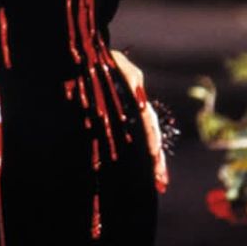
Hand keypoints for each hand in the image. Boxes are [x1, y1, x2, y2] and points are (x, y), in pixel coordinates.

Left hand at [110, 49, 168, 193]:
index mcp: (137, 100)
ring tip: (159, 184)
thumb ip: (131, 78)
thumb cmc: (102, 60)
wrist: (85, 61)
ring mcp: (128, 120)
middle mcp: (135, 112)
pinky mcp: (116, 126)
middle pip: (150, 138)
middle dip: (156, 161)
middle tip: (161, 182)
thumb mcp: (117, 64)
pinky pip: (131, 144)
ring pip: (143, 144)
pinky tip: (144, 176)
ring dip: (152, 165)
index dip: (152, 139)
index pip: (149, 123)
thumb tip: (143, 103)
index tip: (154, 156)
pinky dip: (139, 161)